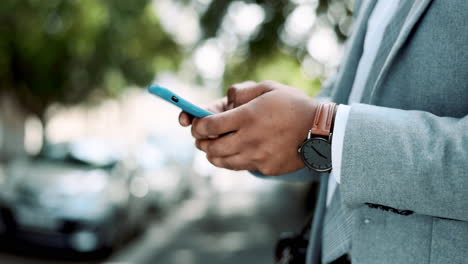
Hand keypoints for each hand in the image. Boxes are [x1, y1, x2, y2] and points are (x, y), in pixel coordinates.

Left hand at [185, 81, 319, 175]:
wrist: (321, 130)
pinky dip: (233, 161)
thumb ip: (242, 91)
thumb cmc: (294, 105)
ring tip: (214, 148)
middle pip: (211, 148)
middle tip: (201, 138)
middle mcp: (249, 139)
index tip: (195, 125)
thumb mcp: (268, 87)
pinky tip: (237, 152)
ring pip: (223, 162)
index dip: (196, 126)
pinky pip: (241, 167)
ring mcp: (257, 156)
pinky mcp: (265, 168)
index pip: (209, 126)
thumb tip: (225, 99)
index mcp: (247, 116)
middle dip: (201, 143)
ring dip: (213, 155)